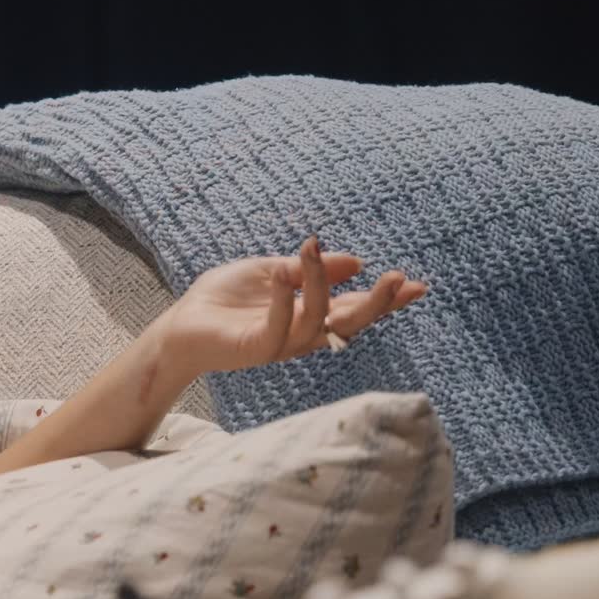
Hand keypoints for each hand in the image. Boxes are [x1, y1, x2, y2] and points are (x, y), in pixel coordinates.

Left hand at [155, 236, 426, 374]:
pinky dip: (283, 301)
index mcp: (310, 312)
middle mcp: (303, 332)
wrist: (181, 324)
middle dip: (378, 303)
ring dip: (319, 284)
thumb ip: (308, 267)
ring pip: (318, 321)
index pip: (355, 306)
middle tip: (397, 278)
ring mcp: (282, 343)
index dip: (386, 299)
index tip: (417, 286)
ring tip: (311, 250)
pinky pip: (278, 329)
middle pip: (351, 323)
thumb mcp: (271, 270)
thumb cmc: (223, 299)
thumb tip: (355, 262)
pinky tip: (282, 275)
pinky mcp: (256, 349)